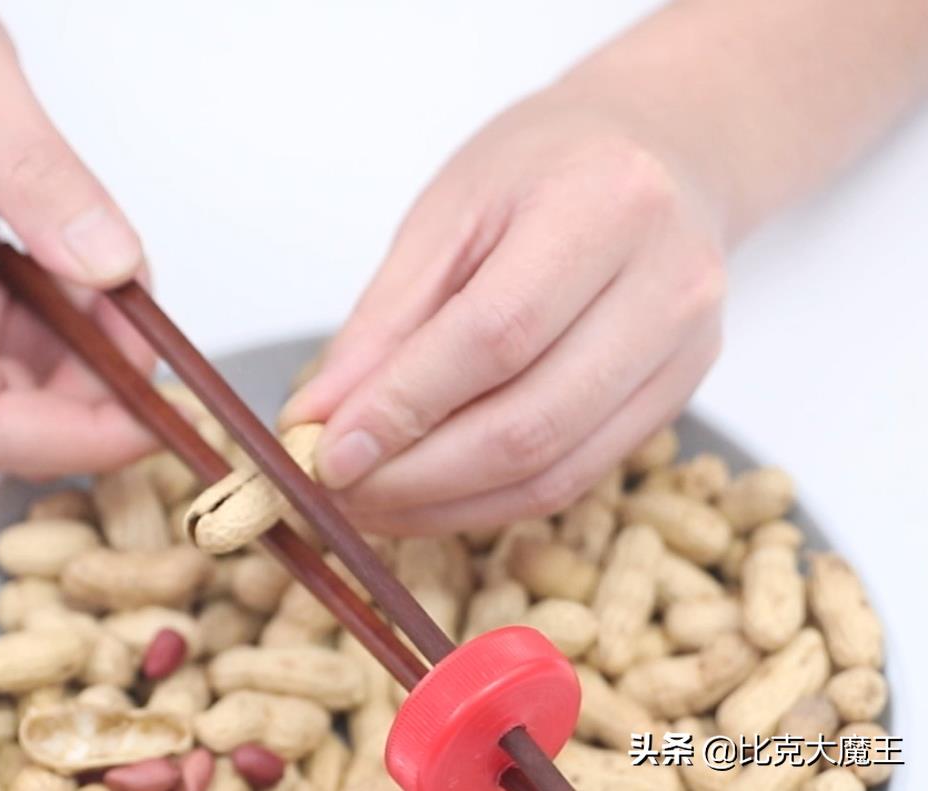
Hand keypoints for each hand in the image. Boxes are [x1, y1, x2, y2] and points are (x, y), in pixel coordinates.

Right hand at [0, 2, 155, 475]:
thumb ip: (37, 172)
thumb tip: (107, 263)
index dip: (79, 436)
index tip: (159, 416)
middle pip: (12, 424)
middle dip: (101, 392)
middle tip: (156, 326)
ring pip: (30, 399)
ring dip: (97, 359)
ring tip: (118, 281)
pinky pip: (29, 359)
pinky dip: (80, 332)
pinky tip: (89, 279)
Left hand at [282, 88, 726, 533]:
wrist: (665, 151)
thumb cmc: (546, 167)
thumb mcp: (448, 215)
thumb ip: (385, 321)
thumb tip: (322, 416)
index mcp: (604, 207)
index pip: (493, 336)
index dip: (403, 406)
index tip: (328, 452)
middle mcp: (667, 285)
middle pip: (531, 422)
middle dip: (416, 477)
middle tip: (338, 489)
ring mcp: (686, 351)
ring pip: (555, 470)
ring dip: (446, 506)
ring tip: (370, 505)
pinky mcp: (678, 397)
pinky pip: (576, 477)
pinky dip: (491, 504)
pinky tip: (430, 497)